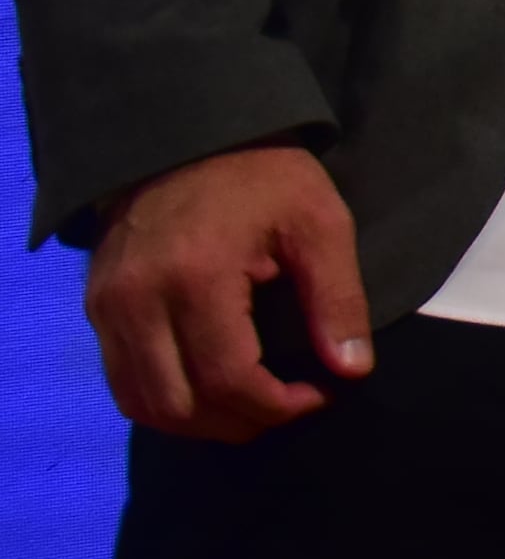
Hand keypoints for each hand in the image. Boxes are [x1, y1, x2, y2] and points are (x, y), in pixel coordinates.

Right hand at [87, 145, 372, 441]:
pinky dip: (167, 402)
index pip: (228, 380)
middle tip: (289, 405)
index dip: (278, 406)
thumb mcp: (320, 223)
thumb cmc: (262, 176)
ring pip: (144, 404)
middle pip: (181, 405)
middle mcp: (137, 301)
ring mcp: (108, 308)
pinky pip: (123, 383)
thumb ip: (338, 298)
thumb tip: (353, 370)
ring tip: (254, 406)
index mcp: (195, 277)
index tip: (320, 394)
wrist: (186, 135)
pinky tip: (211, 392)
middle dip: (242, 422)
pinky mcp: (97, 308)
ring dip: (201, 422)